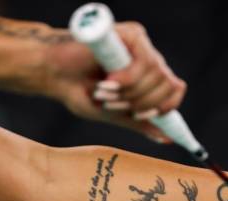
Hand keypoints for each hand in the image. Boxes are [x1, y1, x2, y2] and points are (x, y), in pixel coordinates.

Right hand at [43, 22, 185, 142]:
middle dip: (142, 102)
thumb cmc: (80, 93)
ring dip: (131, 92)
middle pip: (168, 83)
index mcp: (148, 77)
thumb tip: (167, 138)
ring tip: (106, 92)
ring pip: (158, 73)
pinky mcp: (131, 34)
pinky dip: (129, 78)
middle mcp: (148, 59)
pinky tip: (110, 82)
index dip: (165, 106)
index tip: (142, 115)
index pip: (175, 89)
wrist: (52, 74)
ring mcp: (141, 46)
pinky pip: (145, 60)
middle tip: (115, 104)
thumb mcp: (115, 114)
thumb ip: (140, 123)